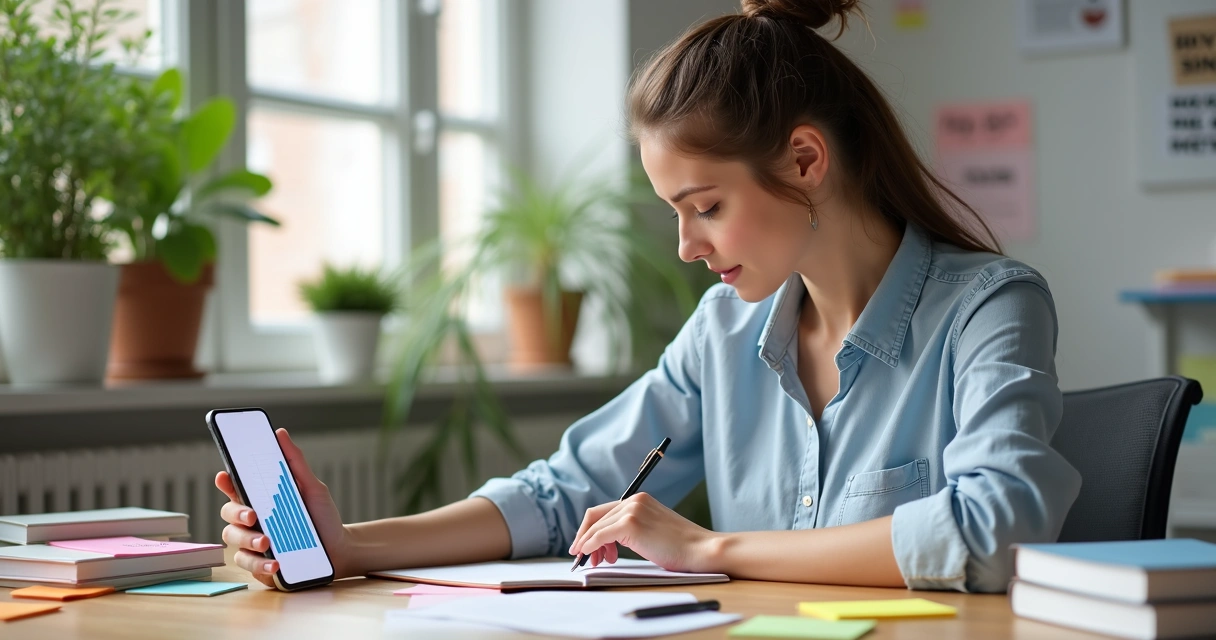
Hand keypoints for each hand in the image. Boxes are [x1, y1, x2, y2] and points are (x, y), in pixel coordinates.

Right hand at [215, 428, 353, 586]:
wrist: (339, 550)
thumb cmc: (322, 517)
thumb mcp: (312, 488)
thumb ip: (295, 463)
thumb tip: (280, 433)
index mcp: (261, 498)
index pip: (236, 487)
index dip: (226, 481)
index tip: (225, 476)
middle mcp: (252, 519)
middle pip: (228, 512)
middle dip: (237, 513)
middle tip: (254, 516)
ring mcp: (252, 542)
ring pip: (233, 539)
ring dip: (248, 540)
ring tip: (267, 542)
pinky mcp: (258, 565)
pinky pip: (247, 564)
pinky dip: (260, 565)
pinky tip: (275, 564)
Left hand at [568, 493, 721, 573]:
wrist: (700, 550)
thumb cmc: (681, 547)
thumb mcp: (652, 530)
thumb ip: (632, 529)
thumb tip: (607, 543)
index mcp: (640, 499)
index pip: (604, 511)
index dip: (590, 529)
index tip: (586, 546)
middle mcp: (634, 500)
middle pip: (595, 516)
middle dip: (584, 537)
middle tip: (582, 556)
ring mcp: (632, 511)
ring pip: (596, 527)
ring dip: (587, 545)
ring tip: (594, 561)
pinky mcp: (630, 524)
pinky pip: (599, 536)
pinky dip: (589, 546)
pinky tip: (587, 555)